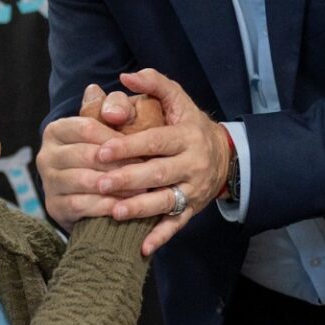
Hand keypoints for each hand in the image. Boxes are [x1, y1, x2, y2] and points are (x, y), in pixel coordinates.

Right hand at [38, 85, 162, 230]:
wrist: (95, 192)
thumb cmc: (110, 151)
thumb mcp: (115, 124)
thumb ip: (114, 104)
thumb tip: (98, 90)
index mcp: (57, 129)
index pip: (87, 128)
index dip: (116, 138)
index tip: (143, 146)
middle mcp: (46, 154)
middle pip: (86, 156)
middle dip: (119, 163)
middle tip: (148, 170)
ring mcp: (48, 182)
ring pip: (84, 181)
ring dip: (116, 186)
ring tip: (142, 189)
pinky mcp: (54, 207)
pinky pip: (81, 206)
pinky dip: (105, 206)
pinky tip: (125, 207)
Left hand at [94, 69, 231, 254]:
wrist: (224, 155)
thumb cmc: (189, 124)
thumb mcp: (178, 100)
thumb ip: (154, 84)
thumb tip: (125, 76)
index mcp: (186, 136)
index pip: (156, 141)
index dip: (129, 146)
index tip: (102, 150)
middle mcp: (192, 163)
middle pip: (159, 173)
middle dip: (128, 180)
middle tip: (99, 183)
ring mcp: (193, 189)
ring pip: (166, 202)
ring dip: (140, 209)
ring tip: (113, 213)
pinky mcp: (192, 209)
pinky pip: (176, 225)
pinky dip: (160, 237)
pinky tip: (141, 247)